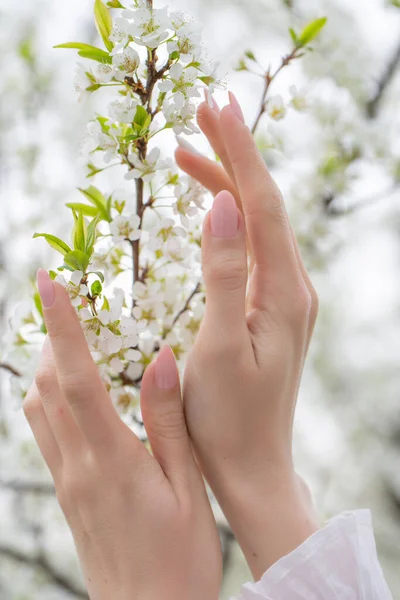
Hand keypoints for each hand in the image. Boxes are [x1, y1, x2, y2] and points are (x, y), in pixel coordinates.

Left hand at [23, 270, 221, 599]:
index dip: (64, 328)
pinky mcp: (68, 491)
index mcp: (112, 460)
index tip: (52, 285)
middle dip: (51, 336)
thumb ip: (167, 420)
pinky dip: (49, 397)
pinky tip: (71, 390)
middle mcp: (78, 466)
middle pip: (46, 386)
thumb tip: (159, 359)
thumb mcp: (186, 486)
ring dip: (47, 365)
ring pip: (38, 407)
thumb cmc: (178, 558)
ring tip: (70, 337)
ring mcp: (67, 480)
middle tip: (69, 300)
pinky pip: (45, 432)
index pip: (77, 380)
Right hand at [175, 93, 319, 578]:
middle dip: (236, 155)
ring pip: (259, 225)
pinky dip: (230, 220)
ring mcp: (286, 297)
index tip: (213, 107)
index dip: (238, 153)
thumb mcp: (221, 347)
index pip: (263, 205)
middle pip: (266, 206)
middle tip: (205, 108)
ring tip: (190, 151)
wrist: (252, 466)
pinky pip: (253, 249)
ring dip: (228, 184)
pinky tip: (211, 207)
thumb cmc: (228, 419)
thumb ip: (223, 274)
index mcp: (284, 293)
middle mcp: (294, 288)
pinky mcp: (272, 308)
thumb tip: (224, 204)